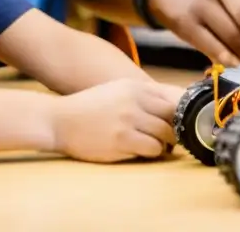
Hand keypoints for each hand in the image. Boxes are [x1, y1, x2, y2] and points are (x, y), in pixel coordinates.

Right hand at [49, 78, 178, 162]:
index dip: (180, 114)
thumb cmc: (89, 107)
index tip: (181, 124)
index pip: (173, 99)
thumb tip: (174, 103)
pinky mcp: (121, 140)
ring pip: (166, 134)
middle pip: (173, 116)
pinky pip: (152, 148)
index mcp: (136, 87)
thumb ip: (144, 94)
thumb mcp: (118, 89)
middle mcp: (135, 100)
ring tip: (157, 146)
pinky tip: (143, 152)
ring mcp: (128, 119)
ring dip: (165, 143)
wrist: (59, 120)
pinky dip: (153, 153)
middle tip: (172, 139)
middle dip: (176, 130)